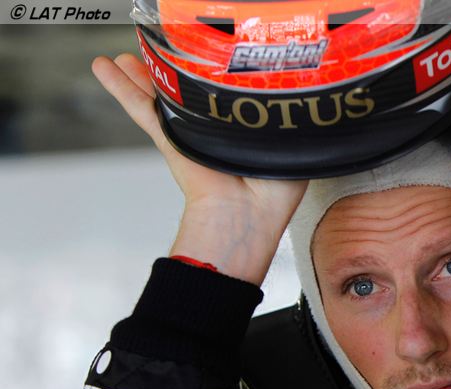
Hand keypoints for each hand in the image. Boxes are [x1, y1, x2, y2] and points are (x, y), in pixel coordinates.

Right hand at [91, 54, 307, 284]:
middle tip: (159, 49)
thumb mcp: (286, 147)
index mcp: (241, 133)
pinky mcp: (168, 140)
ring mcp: (187, 134)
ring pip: (159, 97)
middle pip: (188, 93)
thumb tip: (285, 94)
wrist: (247, 215)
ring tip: (122, 55)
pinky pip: (142, 109)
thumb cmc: (274, 191)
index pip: (225, 97)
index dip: (216, 76)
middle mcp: (213, 130)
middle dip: (172, 71)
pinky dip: (121, 88)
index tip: (209, 55)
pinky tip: (103, 67)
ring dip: (139, 74)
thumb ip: (277, 119)